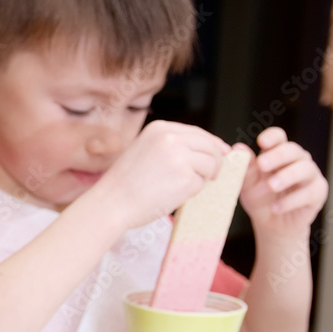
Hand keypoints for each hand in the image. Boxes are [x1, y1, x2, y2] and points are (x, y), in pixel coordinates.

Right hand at [98, 120, 230, 228]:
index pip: (197, 132)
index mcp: (160, 128)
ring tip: (181, 187)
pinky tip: (172, 194)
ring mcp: (180, 157)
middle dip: (215, 161)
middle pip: (210, 146)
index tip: (220, 154)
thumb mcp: (143, 150)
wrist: (112, 202)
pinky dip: (192, 191)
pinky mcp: (186, 178)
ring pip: (210, 164)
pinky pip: (201, 183)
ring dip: (202, 177)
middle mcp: (172, 138)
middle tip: (211, 175)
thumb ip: (170, 145)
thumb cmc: (124, 183)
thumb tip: (204, 149)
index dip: (212, 144)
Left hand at [238, 127, 327, 238]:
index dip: (272, 137)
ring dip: (287, 176)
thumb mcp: (249, 184)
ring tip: (271, 186)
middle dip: (277, 156)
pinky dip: (292, 200)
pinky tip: (276, 207)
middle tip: (262, 164)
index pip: (278, 137)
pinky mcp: (318, 192)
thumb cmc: (260, 198)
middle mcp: (297, 160)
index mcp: (278, 153)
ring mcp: (310, 175)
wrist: (271, 224)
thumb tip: (236, 148)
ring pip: (305, 169)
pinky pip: (309, 192)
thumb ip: (245, 167)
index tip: (261, 142)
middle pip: (292, 150)